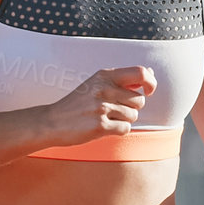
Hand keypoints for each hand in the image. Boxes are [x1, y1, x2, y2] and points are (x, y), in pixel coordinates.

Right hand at [41, 66, 156, 146]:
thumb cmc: (78, 103)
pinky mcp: (100, 126)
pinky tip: (104, 128)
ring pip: (133, 116)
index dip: (151, 83)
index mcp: (104, 75)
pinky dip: (118, 131)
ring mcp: (102, 107)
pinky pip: (125, 129)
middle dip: (132, 108)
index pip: (140, 73)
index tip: (148, 91)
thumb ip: (124, 79)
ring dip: (124, 120)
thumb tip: (150, 73)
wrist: (52, 122)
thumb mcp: (97, 83)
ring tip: (106, 118)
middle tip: (114, 110)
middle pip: (140, 100)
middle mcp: (104, 89)